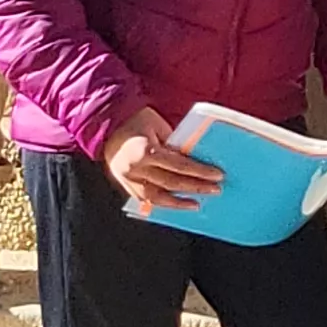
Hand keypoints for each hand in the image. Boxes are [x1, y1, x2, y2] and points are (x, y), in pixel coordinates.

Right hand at [103, 115, 221, 215]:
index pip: (179, 165)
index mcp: (145, 151)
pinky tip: (176, 204)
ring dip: (179, 203)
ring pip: (156, 197)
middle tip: (216, 190)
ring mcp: (128, 178)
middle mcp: (136, 168)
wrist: (108, 125)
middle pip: (171, 182)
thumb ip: (174, 145)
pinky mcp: (125, 184)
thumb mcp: (158, 127)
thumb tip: (197, 160)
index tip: (218, 176)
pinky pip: (144, 199)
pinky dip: (161, 204)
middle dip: (196, 187)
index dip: (200, 172)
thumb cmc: (138, 121)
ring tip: (197, 204)